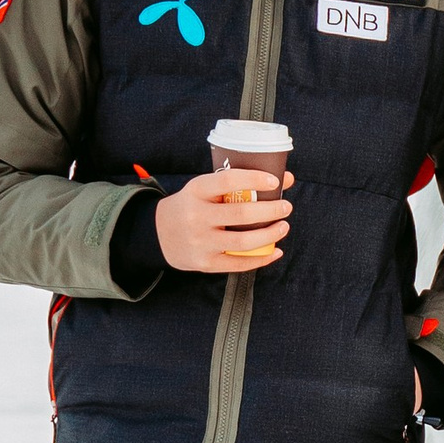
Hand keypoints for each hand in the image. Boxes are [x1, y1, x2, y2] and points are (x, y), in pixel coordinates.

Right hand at [155, 166, 293, 272]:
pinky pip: (238, 263)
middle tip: (286, 207)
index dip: (254, 179)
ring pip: (244, 241)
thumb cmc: (191, 206)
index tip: (275, 181)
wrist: (157, 233)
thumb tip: (284, 179)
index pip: (228, 181)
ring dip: (270, 235)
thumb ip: (238, 184)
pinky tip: (275, 250)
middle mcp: (197, 216)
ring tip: (283, 227)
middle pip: (242, 213)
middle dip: (271, 210)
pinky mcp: (205, 262)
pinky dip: (261, 258)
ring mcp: (200, 241)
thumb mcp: (204, 189)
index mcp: (196, 190)